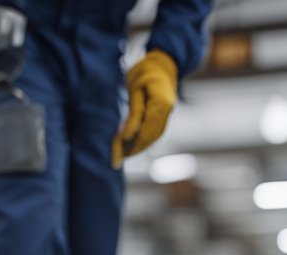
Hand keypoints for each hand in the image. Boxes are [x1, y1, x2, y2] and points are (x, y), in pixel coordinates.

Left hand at [111, 50, 177, 168]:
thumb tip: (128, 136)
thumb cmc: (145, 72)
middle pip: (152, 136)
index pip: (148, 130)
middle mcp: (168, 110)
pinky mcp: (165, 115)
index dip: (135, 142)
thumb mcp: (135, 89)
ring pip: (154, 136)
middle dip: (135, 149)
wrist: (162, 63)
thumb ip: (134, 113)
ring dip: (139, 147)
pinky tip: (131, 145)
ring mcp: (168, 113)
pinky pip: (155, 131)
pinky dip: (143, 140)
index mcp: (162, 103)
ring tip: (122, 156)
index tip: (120, 151)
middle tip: (118, 159)